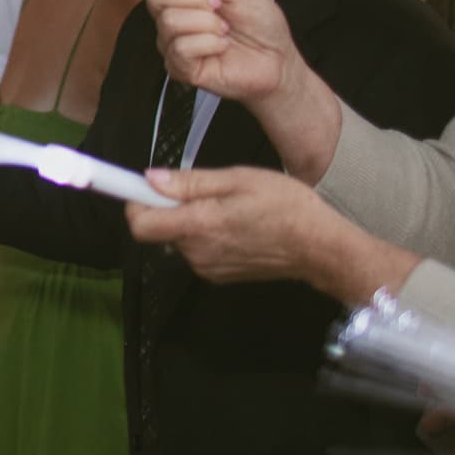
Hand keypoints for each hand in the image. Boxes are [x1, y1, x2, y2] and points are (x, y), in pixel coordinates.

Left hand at [124, 167, 416, 302]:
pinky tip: (235, 225)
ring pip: (179, 238)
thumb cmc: (285, 206)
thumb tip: (151, 179)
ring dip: (190, 221)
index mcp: (199, 226)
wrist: (320, 248)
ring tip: (227, 206)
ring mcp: (208, 268)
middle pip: (159, 229)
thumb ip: (190, 182)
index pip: (140, 224)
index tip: (138, 186)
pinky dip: (205, 235)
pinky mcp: (219, 276)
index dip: (134, 202)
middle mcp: (197, 253)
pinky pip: (197, 250)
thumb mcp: (238, 179)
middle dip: (170, 207)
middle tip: (204, 189)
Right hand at [140, 0, 337, 177]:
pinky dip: (209, 43)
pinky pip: (181, 48)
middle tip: (217, 3)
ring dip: (206, 22)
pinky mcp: (180, 68)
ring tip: (224, 30)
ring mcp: (173, 43)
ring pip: (169, 21)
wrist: (279, 61)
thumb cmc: (260, 24)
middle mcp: (172, 17)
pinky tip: (222, 46)